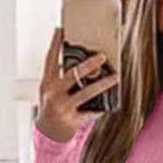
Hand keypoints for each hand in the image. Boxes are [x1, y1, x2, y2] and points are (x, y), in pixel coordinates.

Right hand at [35, 26, 118, 142]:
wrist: (49, 133)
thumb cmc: (52, 106)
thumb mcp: (50, 89)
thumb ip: (60, 75)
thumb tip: (80, 58)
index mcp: (47, 83)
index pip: (50, 59)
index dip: (55, 43)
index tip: (61, 29)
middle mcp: (53, 94)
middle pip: (72, 75)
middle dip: (88, 65)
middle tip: (102, 57)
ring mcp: (63, 107)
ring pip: (86, 93)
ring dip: (102, 84)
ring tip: (115, 77)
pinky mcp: (72, 120)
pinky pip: (90, 112)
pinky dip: (99, 108)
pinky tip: (108, 104)